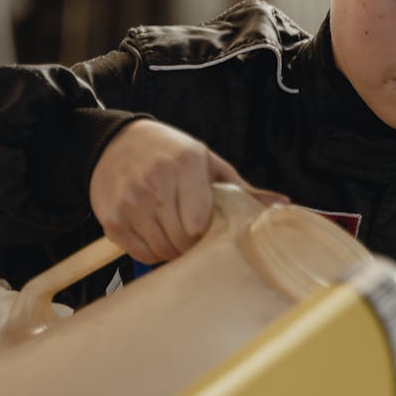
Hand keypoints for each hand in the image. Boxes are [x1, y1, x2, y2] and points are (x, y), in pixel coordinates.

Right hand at [88, 119, 285, 263]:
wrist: (117, 143)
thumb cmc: (170, 154)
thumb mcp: (207, 162)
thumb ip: (242, 188)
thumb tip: (283, 205)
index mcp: (186, 164)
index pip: (200, 223)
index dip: (207, 233)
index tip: (209, 228)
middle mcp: (155, 181)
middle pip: (181, 240)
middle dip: (191, 245)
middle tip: (193, 234)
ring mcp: (130, 201)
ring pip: (161, 250)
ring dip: (172, 249)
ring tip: (173, 230)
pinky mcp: (111, 219)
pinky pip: (139, 253)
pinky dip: (151, 251)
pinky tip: (154, 232)